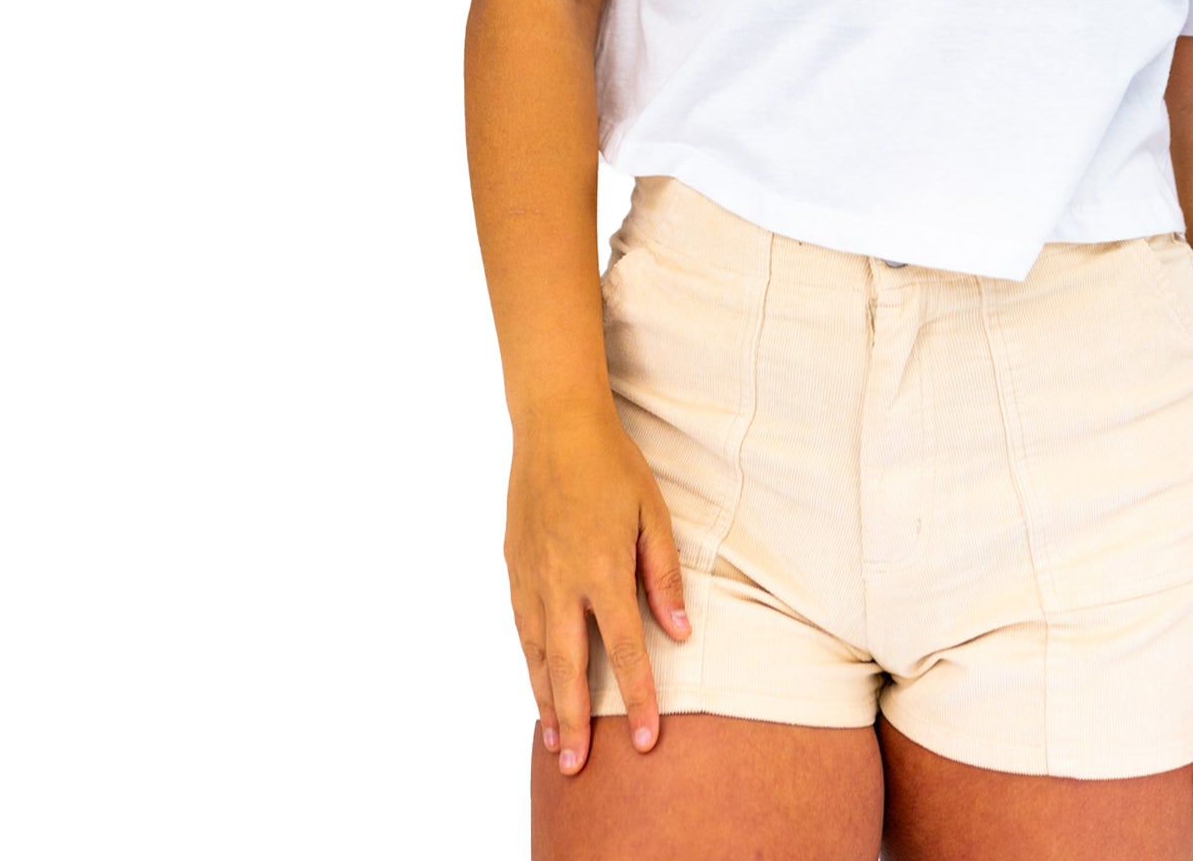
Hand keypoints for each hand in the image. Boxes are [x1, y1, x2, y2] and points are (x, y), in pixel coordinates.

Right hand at [505, 398, 691, 774]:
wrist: (554, 424)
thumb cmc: (612, 465)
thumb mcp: (653, 513)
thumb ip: (664, 574)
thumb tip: (679, 630)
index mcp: (602, 569)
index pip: (622, 649)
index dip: (638, 698)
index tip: (646, 739)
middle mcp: (561, 581)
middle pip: (568, 667)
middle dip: (576, 721)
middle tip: (578, 767)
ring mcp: (531, 575)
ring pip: (535, 653)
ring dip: (544, 701)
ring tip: (554, 741)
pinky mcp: (513, 565)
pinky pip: (520, 625)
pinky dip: (527, 662)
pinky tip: (535, 683)